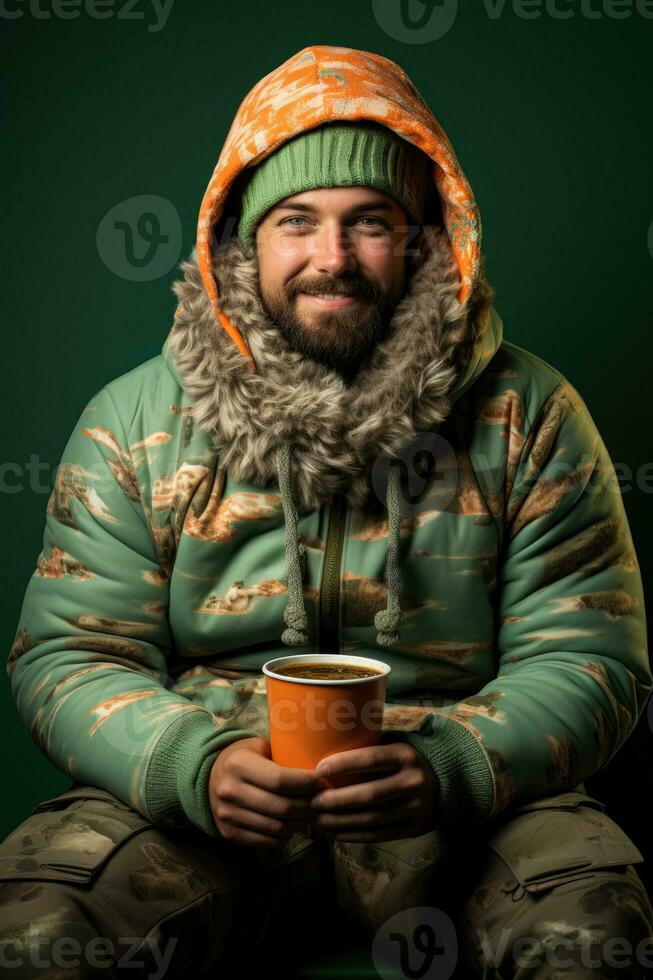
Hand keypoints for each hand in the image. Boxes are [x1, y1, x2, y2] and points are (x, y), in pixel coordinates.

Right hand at [209, 737, 326, 847]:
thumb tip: (320, 769)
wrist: (209, 778)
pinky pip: (267, 841)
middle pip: (281, 807)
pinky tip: (294, 825)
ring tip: (311, 815)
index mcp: (238, 764)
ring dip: (300, 824)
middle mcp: (230, 791)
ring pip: (277, 828)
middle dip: (308, 806)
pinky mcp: (229, 833)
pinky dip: (286, 837)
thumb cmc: (244, 758)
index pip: (280, 780)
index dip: (305, 784)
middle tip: (321, 802)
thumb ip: (283, 755)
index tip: (321, 782)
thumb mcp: (259, 747)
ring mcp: (227, 815)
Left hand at [309, 742, 439, 841]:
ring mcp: (415, 808)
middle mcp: (413, 782)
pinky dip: (353, 835)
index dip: (343, 764)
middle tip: (313, 802)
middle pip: (369, 795)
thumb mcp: (396, 747)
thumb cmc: (405, 762)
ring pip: (371, 819)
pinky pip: (378, 835)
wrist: (446, 784)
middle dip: (337, 800)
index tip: (318, 769)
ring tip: (317, 821)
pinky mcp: (413, 828)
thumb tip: (327, 747)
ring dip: (341, 821)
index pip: (370, 759)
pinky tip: (334, 833)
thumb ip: (370, 749)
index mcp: (406, 755)